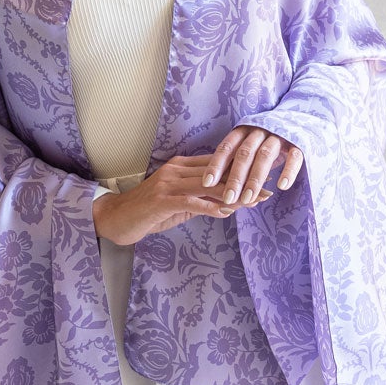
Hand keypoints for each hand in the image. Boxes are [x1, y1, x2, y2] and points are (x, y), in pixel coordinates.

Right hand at [93, 153, 274, 246]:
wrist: (117, 219)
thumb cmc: (148, 212)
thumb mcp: (178, 203)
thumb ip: (200, 199)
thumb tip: (226, 204)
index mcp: (181, 166)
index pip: (217, 165)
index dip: (241, 170)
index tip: (264, 175)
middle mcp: (176, 170)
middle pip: (216, 173)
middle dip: (244, 181)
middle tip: (268, 187)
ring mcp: (168, 184)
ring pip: (207, 186)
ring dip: (233, 194)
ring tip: (255, 200)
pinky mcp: (162, 200)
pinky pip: (191, 202)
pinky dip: (210, 207)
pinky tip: (226, 213)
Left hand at [201, 126, 303, 207]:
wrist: (299, 121)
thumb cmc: (266, 140)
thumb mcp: (249, 145)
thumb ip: (235, 160)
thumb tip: (212, 184)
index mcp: (244, 130)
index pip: (227, 147)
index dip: (216, 165)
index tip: (207, 183)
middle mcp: (260, 130)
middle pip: (245, 154)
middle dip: (235, 178)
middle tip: (228, 198)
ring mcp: (280, 136)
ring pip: (265, 156)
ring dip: (255, 179)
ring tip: (248, 199)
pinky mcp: (299, 143)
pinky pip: (294, 156)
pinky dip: (288, 171)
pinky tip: (282, 186)